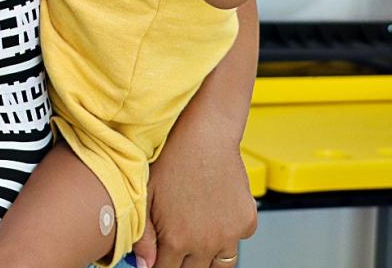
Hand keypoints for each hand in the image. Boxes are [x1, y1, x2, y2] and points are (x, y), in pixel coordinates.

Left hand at [132, 138, 256, 267]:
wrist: (206, 136)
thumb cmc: (172, 159)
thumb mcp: (145, 195)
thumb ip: (144, 235)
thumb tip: (145, 265)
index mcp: (177, 239)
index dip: (161, 264)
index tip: (160, 257)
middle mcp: (205, 243)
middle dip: (182, 263)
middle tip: (177, 244)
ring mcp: (230, 235)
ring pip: (220, 265)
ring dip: (207, 257)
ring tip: (197, 238)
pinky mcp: (247, 223)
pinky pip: (237, 242)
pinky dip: (228, 237)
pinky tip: (216, 218)